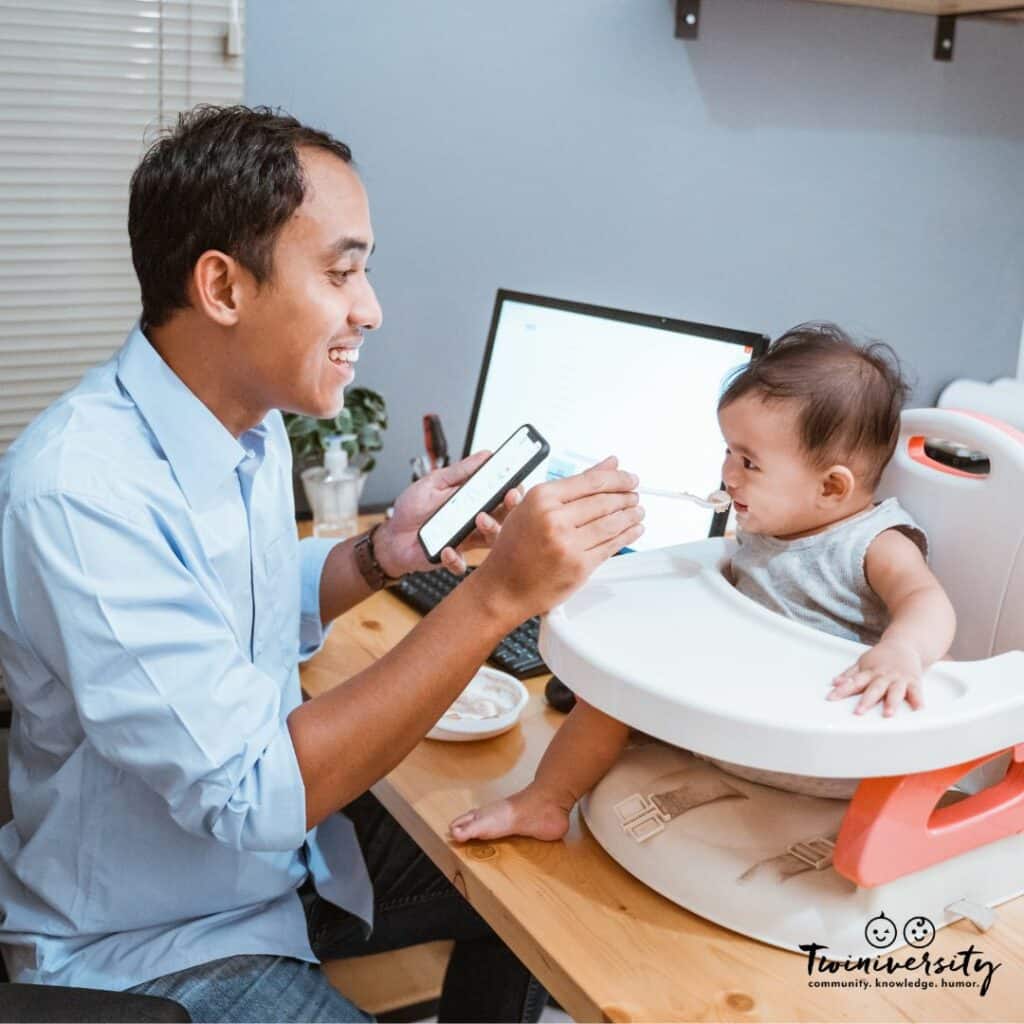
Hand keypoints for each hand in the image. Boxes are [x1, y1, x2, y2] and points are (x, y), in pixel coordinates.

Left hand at [373, 451, 523, 577]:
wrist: (391, 535)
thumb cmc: (413, 509)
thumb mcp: (434, 483)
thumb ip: (460, 472)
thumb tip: (485, 455)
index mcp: (474, 501)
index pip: (503, 495)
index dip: (514, 489)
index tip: (515, 482)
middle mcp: (475, 521)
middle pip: (506, 517)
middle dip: (512, 507)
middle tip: (508, 498)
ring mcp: (466, 541)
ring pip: (492, 541)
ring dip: (491, 529)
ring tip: (480, 519)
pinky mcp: (452, 559)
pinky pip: (462, 564)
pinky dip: (455, 558)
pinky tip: (446, 549)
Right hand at [470, 456, 643, 623]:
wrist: (504, 587)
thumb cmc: (515, 547)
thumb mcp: (535, 506)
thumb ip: (574, 484)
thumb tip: (609, 464)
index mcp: (541, 498)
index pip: (591, 481)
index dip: (618, 479)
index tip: (630, 479)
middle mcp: (554, 519)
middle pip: (604, 501)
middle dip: (626, 497)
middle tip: (634, 495)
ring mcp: (568, 544)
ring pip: (611, 524)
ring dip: (631, 516)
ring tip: (638, 511)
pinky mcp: (579, 566)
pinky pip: (610, 546)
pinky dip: (627, 536)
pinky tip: (633, 530)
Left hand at [829, 640, 923, 716]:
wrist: (904, 644)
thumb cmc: (882, 657)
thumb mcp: (863, 663)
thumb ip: (849, 674)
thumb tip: (834, 683)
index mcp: (870, 672)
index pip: (854, 681)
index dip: (842, 690)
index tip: (832, 698)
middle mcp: (884, 676)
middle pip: (874, 688)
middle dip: (866, 700)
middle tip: (858, 711)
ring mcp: (899, 678)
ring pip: (894, 691)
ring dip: (891, 702)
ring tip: (888, 713)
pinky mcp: (914, 681)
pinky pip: (916, 692)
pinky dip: (918, 700)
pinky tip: (918, 708)